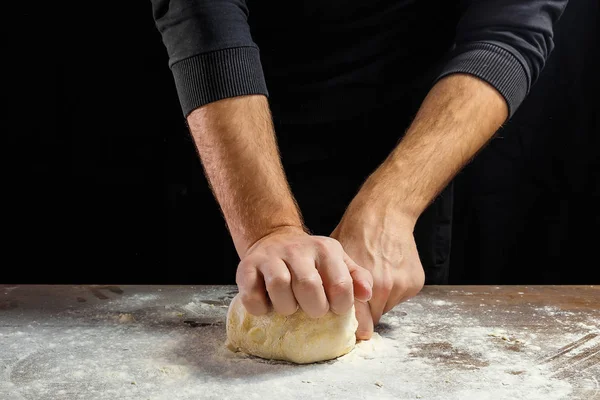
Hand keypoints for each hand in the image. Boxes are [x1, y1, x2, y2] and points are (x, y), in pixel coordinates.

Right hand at [236, 226, 372, 317]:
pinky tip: (268, 306)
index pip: (341, 285)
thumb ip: (356, 278)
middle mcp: (297, 249)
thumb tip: (367, 295)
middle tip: (311, 310)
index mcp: (325, 249)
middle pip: (309, 286)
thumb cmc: (311, 261)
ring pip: (279, 287)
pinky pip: (252, 295)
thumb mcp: (338, 262)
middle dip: (314, 308)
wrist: (274, 239)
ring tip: (289, 307)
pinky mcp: (247, 267)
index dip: (340, 306)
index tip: (334, 309)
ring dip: (286, 307)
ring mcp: (270, 257)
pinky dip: (260, 308)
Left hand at [331, 204, 424, 339]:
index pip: (359, 322)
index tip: (349, 331)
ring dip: (379, 301)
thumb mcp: (334, 259)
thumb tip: (322, 308)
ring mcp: (401, 286)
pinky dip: (393, 290)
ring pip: (386, 307)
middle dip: (364, 312)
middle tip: (357, 299)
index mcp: (360, 284)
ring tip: (373, 278)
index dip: (353, 326)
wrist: (385, 213)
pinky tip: (386, 271)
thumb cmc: (354, 232)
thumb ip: (334, 286)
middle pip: (373, 318)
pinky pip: (399, 296)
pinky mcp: (415, 283)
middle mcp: (383, 288)